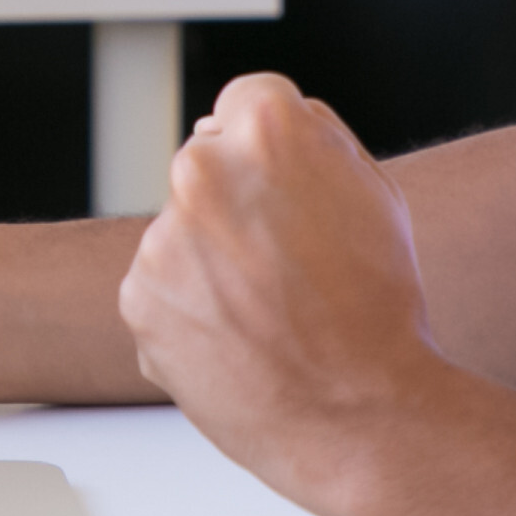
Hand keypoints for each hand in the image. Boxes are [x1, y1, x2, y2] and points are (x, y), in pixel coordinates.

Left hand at [118, 75, 458, 515]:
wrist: (357, 413)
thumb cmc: (378, 309)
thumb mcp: (375, 193)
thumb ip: (317, 139)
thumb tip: (272, 120)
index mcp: (267, 130)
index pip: (247, 101)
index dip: (275, 148)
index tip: (286, 186)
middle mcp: (202, 170)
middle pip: (208, 164)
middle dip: (237, 202)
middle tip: (286, 262)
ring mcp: (162, 237)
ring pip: (182, 231)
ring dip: (211, 260)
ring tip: (269, 311)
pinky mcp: (138, 297)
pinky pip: (162, 287)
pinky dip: (190, 310)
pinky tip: (240, 338)